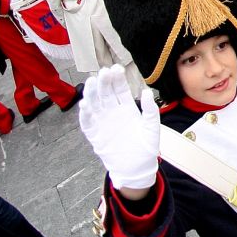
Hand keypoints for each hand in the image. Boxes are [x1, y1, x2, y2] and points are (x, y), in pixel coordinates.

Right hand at [77, 65, 160, 190]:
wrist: (137, 167)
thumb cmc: (146, 146)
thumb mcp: (152, 128)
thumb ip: (151, 111)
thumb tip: (147, 91)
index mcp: (127, 108)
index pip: (120, 89)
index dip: (117, 79)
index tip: (116, 68)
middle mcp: (113, 112)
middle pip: (106, 93)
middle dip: (104, 82)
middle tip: (103, 72)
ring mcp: (102, 123)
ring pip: (94, 105)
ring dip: (92, 94)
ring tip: (92, 83)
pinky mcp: (95, 135)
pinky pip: (88, 123)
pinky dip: (85, 115)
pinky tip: (85, 105)